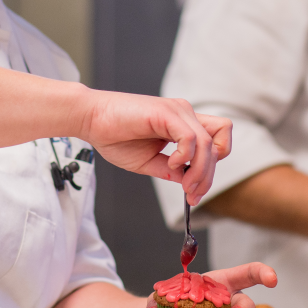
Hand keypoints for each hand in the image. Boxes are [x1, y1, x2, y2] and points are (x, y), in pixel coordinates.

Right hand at [79, 91, 231, 204]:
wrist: (90, 120)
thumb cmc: (113, 136)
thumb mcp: (148, 161)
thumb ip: (169, 170)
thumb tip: (188, 181)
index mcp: (182, 124)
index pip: (217, 140)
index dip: (213, 165)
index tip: (195, 188)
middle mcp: (184, 114)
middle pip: (218, 144)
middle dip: (208, 176)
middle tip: (192, 195)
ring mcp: (177, 111)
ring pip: (207, 144)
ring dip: (200, 171)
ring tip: (185, 186)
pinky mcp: (166, 113)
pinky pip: (190, 137)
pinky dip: (186, 156)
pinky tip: (172, 163)